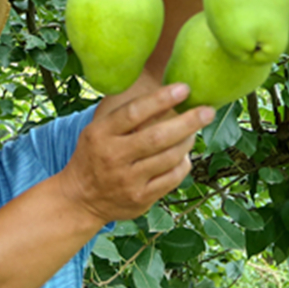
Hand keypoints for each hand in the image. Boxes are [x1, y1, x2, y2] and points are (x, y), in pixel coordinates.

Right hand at [58, 83, 212, 224]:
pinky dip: (183, 163)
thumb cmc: (94, 156)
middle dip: (188, 121)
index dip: (161, 99)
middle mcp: (113, 157)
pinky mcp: (140, 198)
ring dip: (188, 141)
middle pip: (158, 136)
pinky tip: (183, 156)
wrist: (80, 199)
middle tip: (208, 111)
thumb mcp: (97, 132)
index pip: (133, 113)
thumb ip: (124, 116)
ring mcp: (128, 180)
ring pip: (170, 157)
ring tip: (193, 132)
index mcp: (99, 135)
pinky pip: (173, 178)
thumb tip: (163, 91)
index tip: (184, 88)